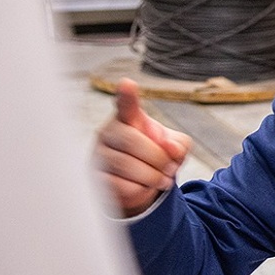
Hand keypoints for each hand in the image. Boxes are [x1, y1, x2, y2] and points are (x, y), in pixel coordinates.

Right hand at [95, 78, 191, 216]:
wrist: (141, 185)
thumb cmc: (156, 158)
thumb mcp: (175, 149)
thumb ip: (178, 144)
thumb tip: (170, 148)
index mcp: (129, 119)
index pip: (126, 104)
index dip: (127, 95)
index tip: (127, 84)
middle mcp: (109, 132)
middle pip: (132, 141)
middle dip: (158, 158)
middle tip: (171, 168)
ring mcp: (98, 155)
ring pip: (127, 166)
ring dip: (153, 177)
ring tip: (162, 179)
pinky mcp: (95, 178)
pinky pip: (122, 186)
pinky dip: (141, 190)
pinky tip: (143, 187)